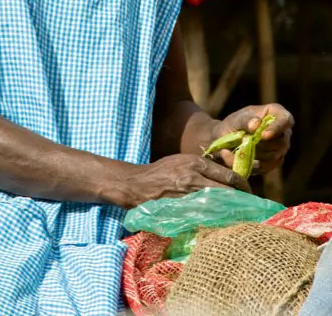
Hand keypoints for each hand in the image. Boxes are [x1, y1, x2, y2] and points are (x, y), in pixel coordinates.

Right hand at [110, 153, 250, 208]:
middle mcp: (194, 176)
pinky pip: (204, 216)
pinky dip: (214, 220)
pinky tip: (220, 224)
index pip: (230, 175)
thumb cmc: (161, 171)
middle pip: (229, 191)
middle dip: (242, 201)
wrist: (137, 184)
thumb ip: (202, 168)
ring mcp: (187, 193)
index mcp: (196, 162)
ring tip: (239, 218)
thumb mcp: (182, 161)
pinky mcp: (181, 208)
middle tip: (249, 209)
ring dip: (231, 213)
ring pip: (219, 205)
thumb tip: (226, 179)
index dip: (244, 187)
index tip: (249, 194)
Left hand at [210, 103, 292, 175]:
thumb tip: (256, 124)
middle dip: (261, 144)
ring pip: (275, 155)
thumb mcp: (236, 119)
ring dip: (256, 153)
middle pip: (281, 141)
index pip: (285, 119)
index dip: (277, 128)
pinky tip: (242, 158)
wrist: (226, 140)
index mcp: (276, 113)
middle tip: (244, 142)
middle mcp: (283, 131)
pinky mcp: (275, 162)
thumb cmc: (233, 124)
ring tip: (240, 148)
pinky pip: (268, 166)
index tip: (264, 135)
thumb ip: (245, 120)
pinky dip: (254, 164)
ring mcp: (281, 147)